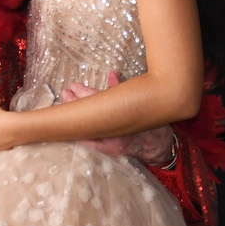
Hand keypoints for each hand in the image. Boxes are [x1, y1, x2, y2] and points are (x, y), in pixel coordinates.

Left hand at [59, 72, 174, 163]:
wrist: (159, 146)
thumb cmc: (152, 122)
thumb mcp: (140, 102)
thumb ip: (123, 89)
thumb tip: (112, 75)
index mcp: (125, 112)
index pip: (101, 100)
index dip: (85, 92)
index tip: (75, 86)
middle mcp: (118, 127)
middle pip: (92, 112)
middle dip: (76, 102)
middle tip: (66, 93)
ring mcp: (112, 141)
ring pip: (88, 127)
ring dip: (75, 116)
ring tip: (64, 108)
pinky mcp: (109, 150)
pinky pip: (90, 143)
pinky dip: (79, 134)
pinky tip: (69, 129)